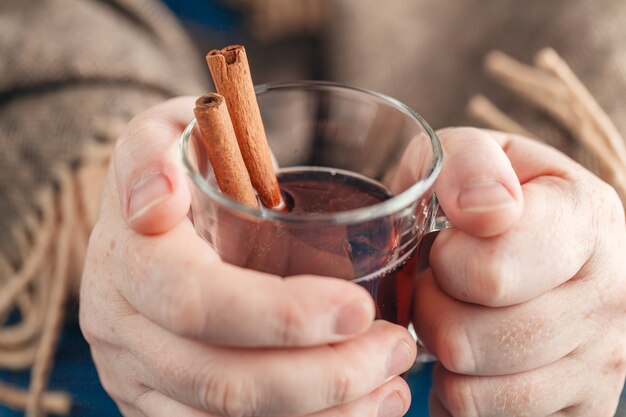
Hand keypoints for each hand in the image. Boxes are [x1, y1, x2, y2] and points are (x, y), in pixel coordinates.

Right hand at [79, 97, 417, 416]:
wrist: (148, 214)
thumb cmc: (180, 166)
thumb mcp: (164, 131)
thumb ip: (153, 151)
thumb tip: (156, 202)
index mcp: (129, 261)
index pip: (200, 303)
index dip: (281, 317)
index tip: (360, 308)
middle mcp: (123, 332)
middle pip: (222, 383)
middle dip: (322, 378)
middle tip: (395, 349)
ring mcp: (138, 377)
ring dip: (324, 415)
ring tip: (391, 385)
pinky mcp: (161, 403)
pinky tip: (356, 409)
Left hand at [418, 128, 625, 416]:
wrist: (535, 237)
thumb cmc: (488, 195)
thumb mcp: (470, 153)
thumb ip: (469, 164)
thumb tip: (486, 212)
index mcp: (587, 218)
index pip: (488, 274)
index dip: (443, 263)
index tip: (446, 245)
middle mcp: (612, 294)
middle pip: (469, 341)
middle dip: (431, 310)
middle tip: (438, 286)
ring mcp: (605, 360)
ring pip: (473, 392)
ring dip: (442, 355)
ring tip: (455, 315)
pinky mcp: (586, 406)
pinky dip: (462, 395)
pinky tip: (472, 356)